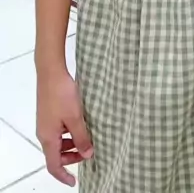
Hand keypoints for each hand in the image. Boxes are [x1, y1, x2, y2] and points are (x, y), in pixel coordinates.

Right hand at [37, 69, 92, 186]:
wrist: (51, 72)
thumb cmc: (62, 95)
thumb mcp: (75, 118)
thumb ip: (81, 137)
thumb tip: (87, 155)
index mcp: (48, 138)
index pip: (53, 165)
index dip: (63, 176)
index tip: (74, 182)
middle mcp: (44, 133)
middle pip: (55, 155)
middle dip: (71, 158)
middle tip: (88, 153)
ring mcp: (46, 123)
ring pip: (58, 142)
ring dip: (71, 145)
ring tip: (87, 138)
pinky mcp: (49, 113)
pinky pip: (58, 131)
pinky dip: (68, 134)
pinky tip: (80, 125)